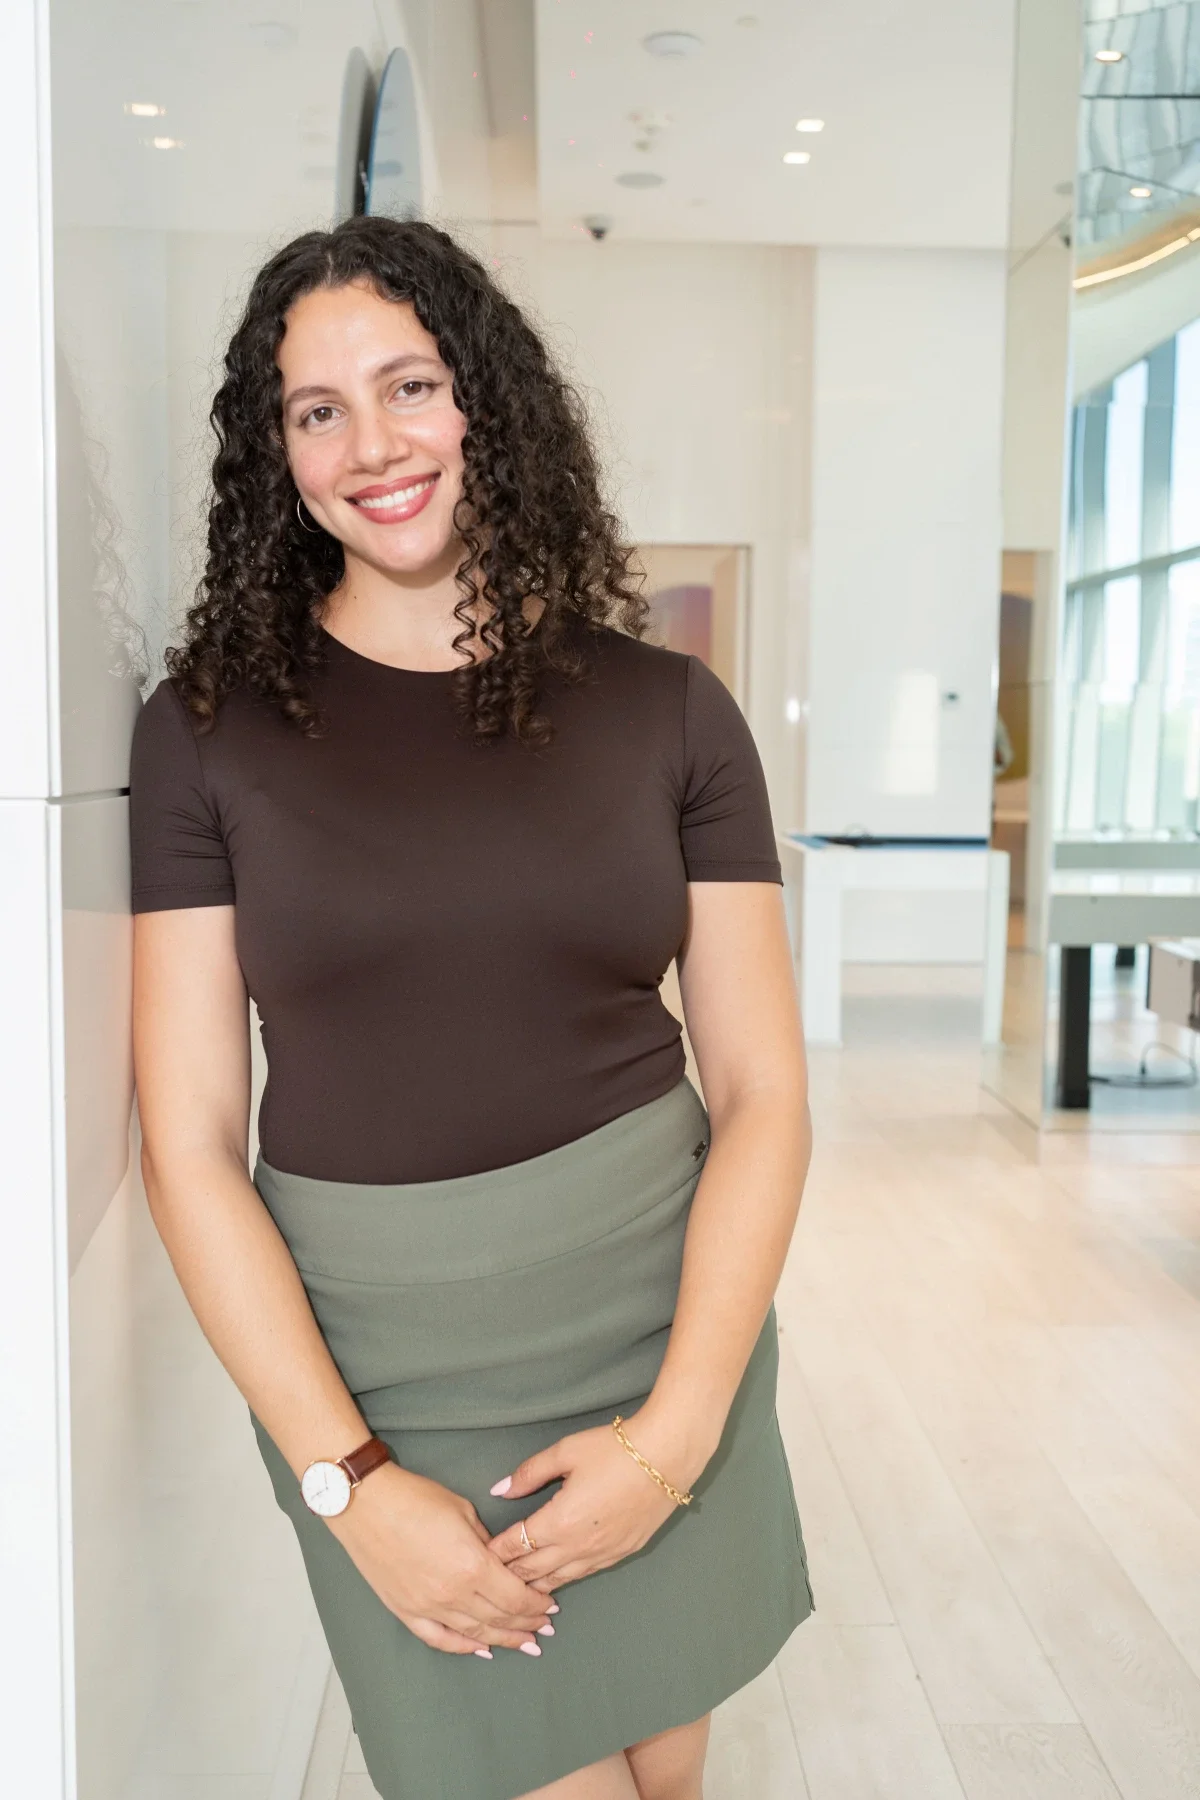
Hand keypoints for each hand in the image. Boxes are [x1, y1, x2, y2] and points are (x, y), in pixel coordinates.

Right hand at [327, 1462, 557, 1657]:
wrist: (365, 1504)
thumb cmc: (415, 1498)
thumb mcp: (463, 1510)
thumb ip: (486, 1541)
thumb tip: (500, 1559)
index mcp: (472, 1565)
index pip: (515, 1597)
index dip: (536, 1605)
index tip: (550, 1607)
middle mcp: (453, 1594)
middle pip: (499, 1618)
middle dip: (526, 1625)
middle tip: (545, 1630)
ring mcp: (427, 1607)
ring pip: (474, 1633)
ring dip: (502, 1640)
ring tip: (524, 1644)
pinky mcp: (405, 1611)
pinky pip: (439, 1638)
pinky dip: (462, 1647)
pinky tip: (480, 1649)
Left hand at [486, 1413, 687, 1590]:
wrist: (666, 1457)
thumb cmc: (615, 1450)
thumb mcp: (566, 1452)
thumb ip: (530, 1473)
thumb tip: (501, 1489)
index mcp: (559, 1521)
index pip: (516, 1546)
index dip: (495, 1553)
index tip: (478, 1558)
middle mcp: (578, 1546)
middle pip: (533, 1571)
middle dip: (508, 1577)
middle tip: (488, 1580)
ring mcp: (601, 1554)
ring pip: (558, 1580)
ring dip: (534, 1586)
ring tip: (515, 1591)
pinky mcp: (621, 1554)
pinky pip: (583, 1575)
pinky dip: (563, 1581)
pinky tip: (556, 1583)